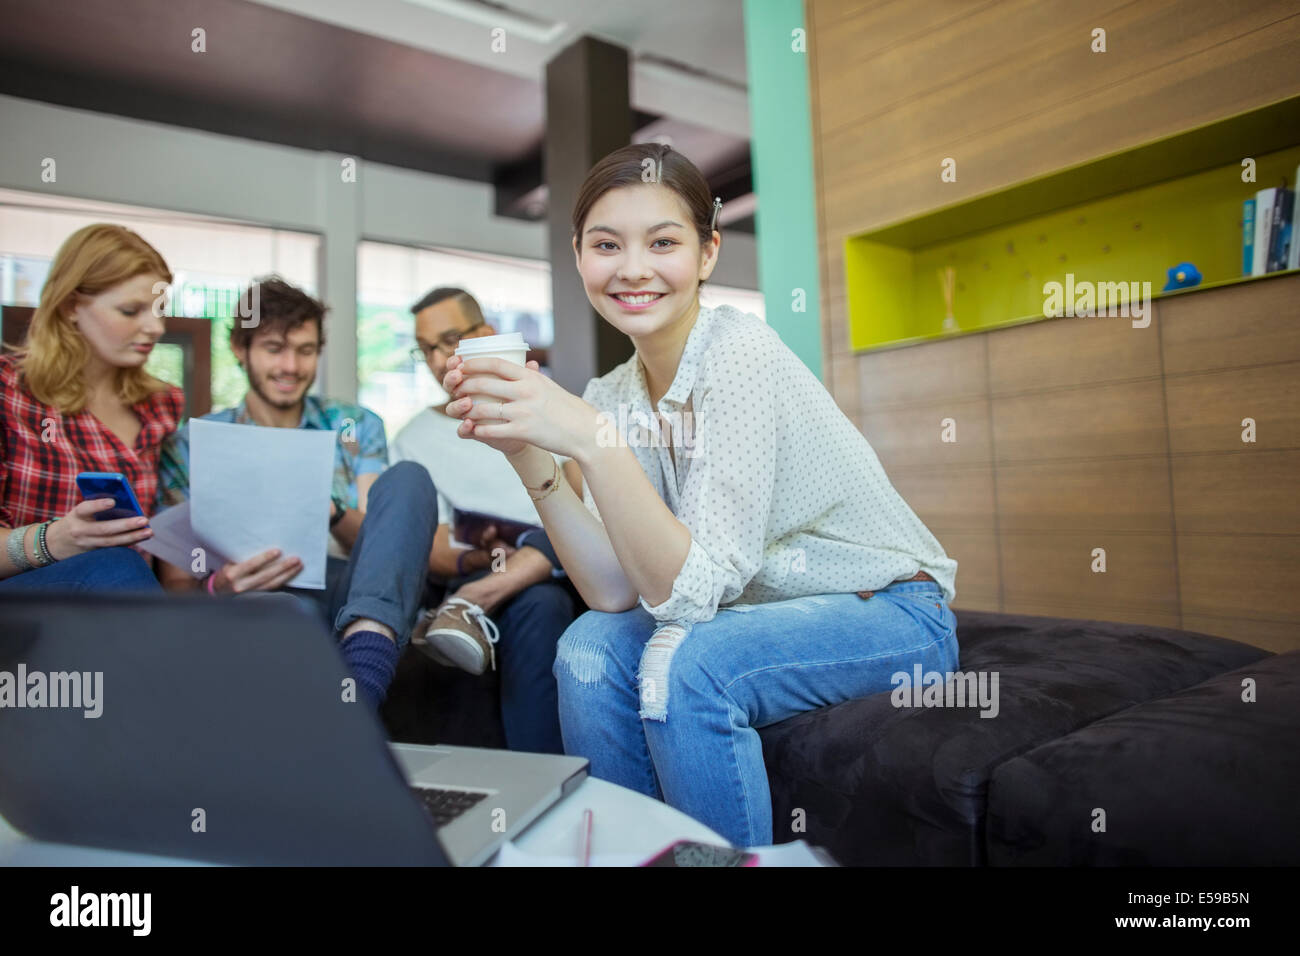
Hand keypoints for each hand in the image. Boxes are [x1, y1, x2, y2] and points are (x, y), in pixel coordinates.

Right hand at [44, 498, 153, 559]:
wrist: (54, 543)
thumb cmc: (76, 520)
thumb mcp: (79, 511)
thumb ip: (96, 506)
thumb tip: (124, 500)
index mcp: (76, 516)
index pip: (85, 509)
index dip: (98, 505)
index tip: (112, 501)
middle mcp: (81, 531)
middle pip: (104, 529)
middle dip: (125, 525)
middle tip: (143, 520)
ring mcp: (87, 544)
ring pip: (112, 542)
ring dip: (132, 537)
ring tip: (149, 531)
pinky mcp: (94, 553)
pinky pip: (114, 547)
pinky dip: (129, 542)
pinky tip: (143, 537)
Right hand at [211, 548, 301, 593]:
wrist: (217, 591)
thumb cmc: (225, 571)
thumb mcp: (228, 562)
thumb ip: (242, 556)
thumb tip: (260, 540)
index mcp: (232, 574)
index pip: (251, 565)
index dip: (265, 558)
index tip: (278, 551)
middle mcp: (241, 586)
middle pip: (266, 576)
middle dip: (283, 568)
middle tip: (296, 559)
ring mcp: (249, 594)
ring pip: (272, 584)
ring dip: (287, 575)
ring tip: (298, 565)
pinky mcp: (256, 597)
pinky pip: (272, 588)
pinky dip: (283, 580)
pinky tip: (292, 574)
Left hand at [442, 354, 603, 461]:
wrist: (585, 431)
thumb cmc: (566, 409)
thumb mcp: (548, 386)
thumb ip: (531, 377)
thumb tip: (522, 365)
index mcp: (530, 377)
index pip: (496, 364)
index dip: (474, 363)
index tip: (461, 364)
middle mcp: (525, 392)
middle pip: (484, 384)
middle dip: (464, 385)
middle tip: (455, 388)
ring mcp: (523, 412)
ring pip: (484, 408)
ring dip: (467, 410)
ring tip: (460, 410)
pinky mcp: (524, 432)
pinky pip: (493, 430)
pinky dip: (479, 429)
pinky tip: (472, 429)